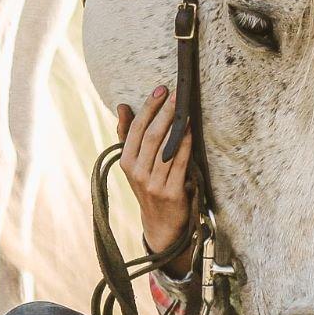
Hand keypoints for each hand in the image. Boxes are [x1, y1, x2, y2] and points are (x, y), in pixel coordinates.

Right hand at [115, 86, 193, 262]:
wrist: (160, 224)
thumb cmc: (148, 185)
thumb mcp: (134, 163)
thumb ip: (128, 135)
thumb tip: (122, 106)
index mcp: (126, 163)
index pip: (135, 130)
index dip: (148, 108)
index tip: (160, 89)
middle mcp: (136, 173)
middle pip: (150, 137)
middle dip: (164, 112)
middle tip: (176, 93)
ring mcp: (153, 184)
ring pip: (165, 148)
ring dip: (176, 125)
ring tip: (185, 107)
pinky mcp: (171, 193)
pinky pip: (180, 163)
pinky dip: (185, 144)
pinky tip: (191, 130)